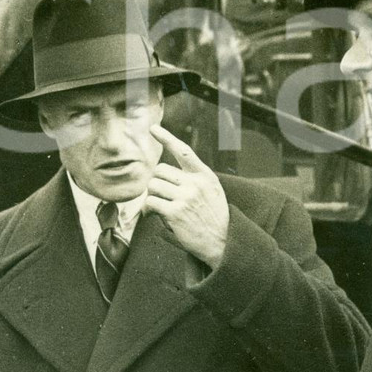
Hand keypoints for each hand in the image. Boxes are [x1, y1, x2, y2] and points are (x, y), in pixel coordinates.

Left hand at [146, 125, 229, 269]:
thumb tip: (165, 173)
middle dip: (157, 182)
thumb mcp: (211, 191)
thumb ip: (194, 179)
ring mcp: (185, 197)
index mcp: (205, 175)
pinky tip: (152, 215)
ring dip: (152, 196)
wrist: (224, 242)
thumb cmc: (214, 217)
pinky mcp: (175, 213)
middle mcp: (195, 183)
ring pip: (153, 186)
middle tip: (160, 196)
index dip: (167, 138)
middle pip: (160, 170)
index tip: (153, 129)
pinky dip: (148, 209)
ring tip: (159, 207)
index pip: (183, 151)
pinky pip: (151, 203)